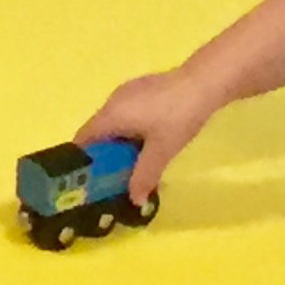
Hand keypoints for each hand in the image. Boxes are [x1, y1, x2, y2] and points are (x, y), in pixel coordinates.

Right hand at [77, 66, 220, 201]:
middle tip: (116, 174)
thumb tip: (135, 201)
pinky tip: (149, 138)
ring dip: (118, 141)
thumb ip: (144, 176)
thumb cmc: (177, 117)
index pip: (83, 138)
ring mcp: (126, 92)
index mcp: (111, 115)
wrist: (202, 83)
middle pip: (98, 131)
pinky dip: (129, 129)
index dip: (82, 159)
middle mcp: (112, 101)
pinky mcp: (140, 88)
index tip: (89, 178)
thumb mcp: (161, 151)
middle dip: (104, 154)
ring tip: (134, 160)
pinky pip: (125, 113)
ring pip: (113, 121)